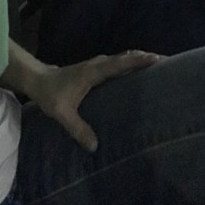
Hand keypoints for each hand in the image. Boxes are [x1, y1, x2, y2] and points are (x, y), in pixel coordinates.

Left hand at [31, 51, 159, 151]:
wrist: (37, 79)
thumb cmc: (50, 94)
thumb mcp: (62, 113)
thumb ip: (78, 129)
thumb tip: (95, 147)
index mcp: (93, 72)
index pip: (119, 63)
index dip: (138, 60)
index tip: (157, 59)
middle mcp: (98, 64)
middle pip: (126, 57)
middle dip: (145, 57)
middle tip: (167, 61)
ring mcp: (97, 65)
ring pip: (122, 59)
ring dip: (139, 60)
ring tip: (158, 65)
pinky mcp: (96, 68)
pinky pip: (118, 64)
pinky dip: (130, 64)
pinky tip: (138, 73)